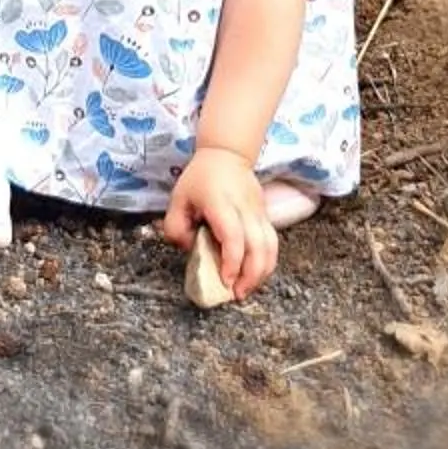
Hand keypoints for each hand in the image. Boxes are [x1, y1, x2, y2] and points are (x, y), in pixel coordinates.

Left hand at [162, 146, 279, 301]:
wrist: (227, 154)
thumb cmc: (199, 179)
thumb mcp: (177, 199)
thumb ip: (175, 227)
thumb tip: (187, 249)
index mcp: (221, 202)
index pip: (233, 235)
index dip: (232, 261)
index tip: (226, 281)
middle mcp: (244, 208)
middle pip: (258, 245)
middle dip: (250, 274)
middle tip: (237, 294)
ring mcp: (259, 211)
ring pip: (270, 246)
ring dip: (262, 271)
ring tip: (247, 289)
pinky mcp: (265, 215)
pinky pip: (272, 243)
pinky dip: (267, 262)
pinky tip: (255, 275)